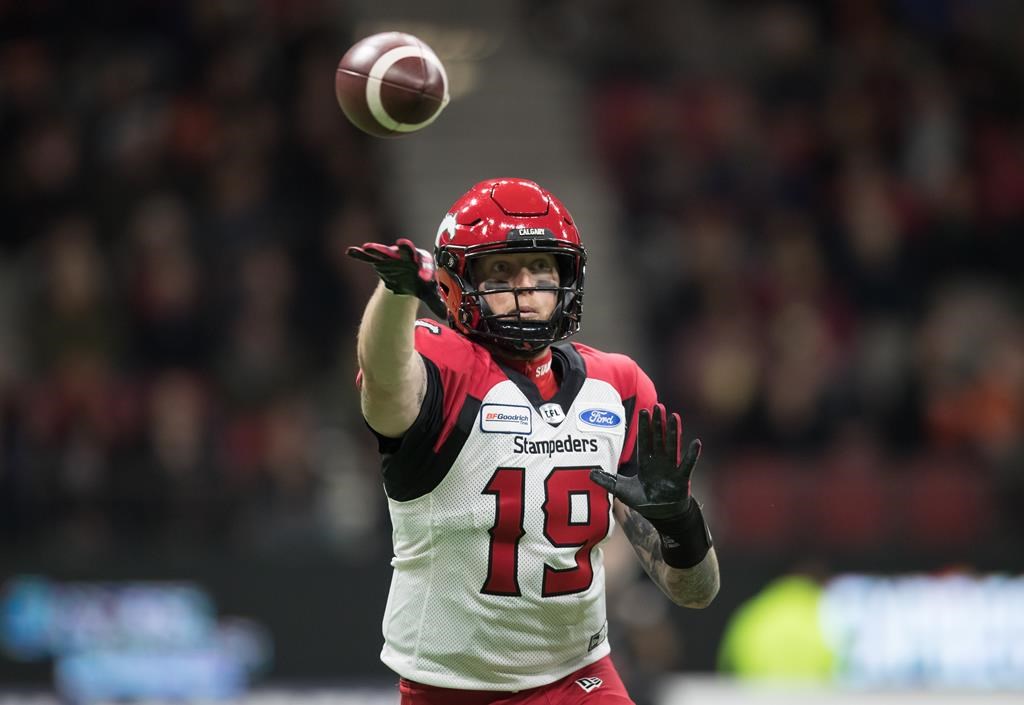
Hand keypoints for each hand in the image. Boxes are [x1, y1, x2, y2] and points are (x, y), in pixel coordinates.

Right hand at [347, 238, 447, 317]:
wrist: (405, 276)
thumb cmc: (419, 282)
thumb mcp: (427, 292)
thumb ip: (435, 302)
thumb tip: (444, 316)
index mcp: (422, 261)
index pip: (425, 265)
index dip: (425, 272)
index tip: (425, 279)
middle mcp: (406, 256)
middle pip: (406, 251)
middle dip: (404, 248)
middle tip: (402, 244)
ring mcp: (392, 257)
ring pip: (384, 253)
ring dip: (377, 250)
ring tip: (368, 247)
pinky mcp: (379, 261)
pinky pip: (368, 257)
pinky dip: (360, 255)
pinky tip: (351, 251)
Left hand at [590, 404, 701, 519]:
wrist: (662, 515)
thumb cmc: (644, 501)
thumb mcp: (622, 490)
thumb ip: (607, 481)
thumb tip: (589, 473)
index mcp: (646, 462)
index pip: (644, 441)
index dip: (644, 427)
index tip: (644, 410)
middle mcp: (659, 462)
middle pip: (658, 439)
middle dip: (657, 423)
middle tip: (658, 406)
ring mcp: (671, 469)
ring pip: (671, 446)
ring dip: (673, 432)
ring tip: (674, 416)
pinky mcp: (681, 479)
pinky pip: (688, 465)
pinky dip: (692, 455)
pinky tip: (696, 442)